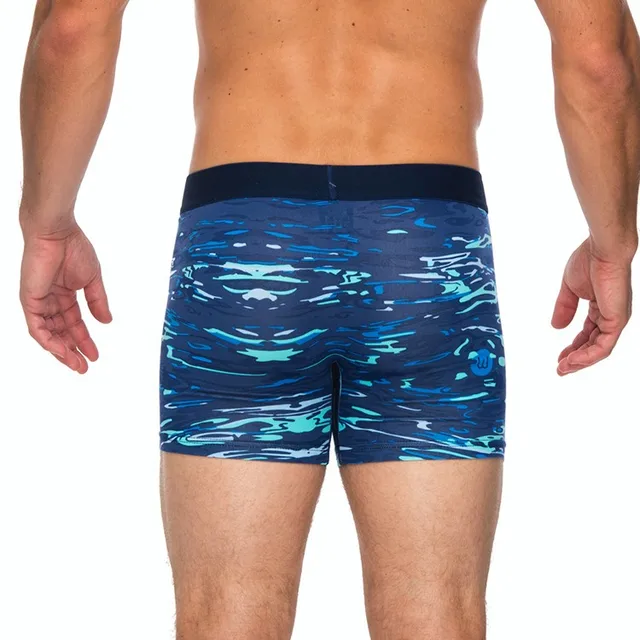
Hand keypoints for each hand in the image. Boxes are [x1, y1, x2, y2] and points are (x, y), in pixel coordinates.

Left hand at [20, 223, 111, 372]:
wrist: (56, 232)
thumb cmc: (74, 248)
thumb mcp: (92, 280)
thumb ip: (98, 302)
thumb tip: (106, 322)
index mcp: (64, 294)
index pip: (74, 323)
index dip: (85, 340)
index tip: (96, 355)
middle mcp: (49, 300)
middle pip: (60, 332)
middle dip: (73, 350)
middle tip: (84, 367)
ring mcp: (38, 301)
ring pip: (48, 334)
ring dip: (61, 351)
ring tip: (75, 364)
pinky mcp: (29, 300)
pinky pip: (36, 327)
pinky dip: (48, 341)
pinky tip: (61, 351)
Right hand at [552, 238, 632, 375]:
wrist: (603, 249)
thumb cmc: (589, 260)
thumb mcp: (570, 288)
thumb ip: (564, 307)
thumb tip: (556, 326)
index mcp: (601, 307)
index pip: (588, 333)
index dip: (574, 346)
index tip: (560, 357)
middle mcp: (611, 316)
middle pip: (594, 345)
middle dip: (576, 358)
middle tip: (561, 368)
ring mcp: (616, 319)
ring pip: (599, 349)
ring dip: (581, 361)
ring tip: (564, 368)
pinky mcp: (617, 321)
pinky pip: (603, 346)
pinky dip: (588, 356)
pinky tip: (573, 360)